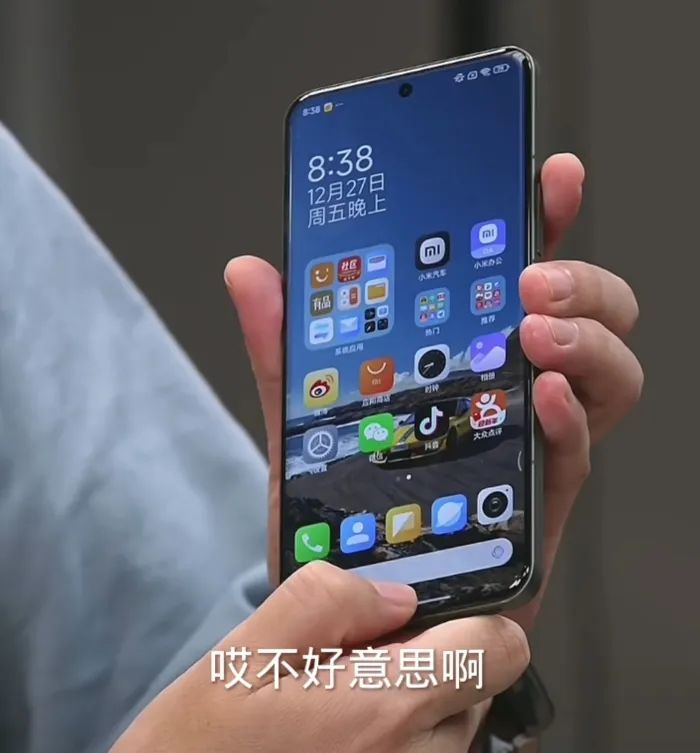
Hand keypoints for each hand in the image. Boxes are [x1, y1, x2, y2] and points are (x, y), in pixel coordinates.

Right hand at [111, 561, 529, 752]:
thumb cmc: (201, 745)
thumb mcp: (248, 650)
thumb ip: (330, 600)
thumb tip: (399, 596)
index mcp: (388, 711)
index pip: (499, 648)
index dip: (479, 614)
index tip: (442, 606)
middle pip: (477, 684)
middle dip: (435, 656)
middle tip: (361, 655)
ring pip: (453, 724)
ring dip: (416, 700)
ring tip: (341, 698)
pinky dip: (400, 734)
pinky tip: (339, 733)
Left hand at [225, 153, 642, 630]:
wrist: (352, 600)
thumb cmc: (343, 507)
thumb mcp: (306, 415)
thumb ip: (286, 349)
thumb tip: (253, 272)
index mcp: (466, 357)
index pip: (515, 277)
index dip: (542, 220)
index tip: (548, 175)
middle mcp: (511, 391)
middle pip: (584, 315)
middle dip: (577, 277)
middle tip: (531, 272)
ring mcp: (531, 443)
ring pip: (607, 376)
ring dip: (587, 338)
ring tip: (536, 328)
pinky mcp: (540, 502)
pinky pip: (578, 452)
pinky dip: (571, 417)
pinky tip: (544, 394)